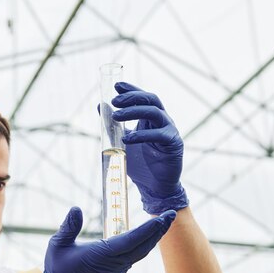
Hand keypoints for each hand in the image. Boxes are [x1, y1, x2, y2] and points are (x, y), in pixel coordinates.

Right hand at [34, 207, 175, 272]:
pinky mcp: (116, 271)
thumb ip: (69, 227)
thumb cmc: (58, 271)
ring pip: (141, 251)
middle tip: (172, 215)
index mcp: (102, 256)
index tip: (162, 218)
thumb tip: (76, 209)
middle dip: (158, 230)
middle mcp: (114, 263)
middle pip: (143, 245)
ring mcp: (117, 269)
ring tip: (164, 222)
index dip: (149, 229)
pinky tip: (149, 235)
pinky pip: (135, 256)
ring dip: (154, 237)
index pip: (132, 240)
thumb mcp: (58, 245)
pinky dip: (145, 244)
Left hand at [111, 82, 188, 214]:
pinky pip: (160, 134)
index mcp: (150, 118)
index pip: (142, 97)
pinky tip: (127, 139)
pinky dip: (142, 135)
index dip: (131, 89)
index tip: (116, 85)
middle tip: (115, 100)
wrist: (153, 187)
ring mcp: (169, 131)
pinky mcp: (174, 144)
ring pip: (154, 112)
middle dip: (132, 97)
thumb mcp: (121, 141)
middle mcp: (162, 121)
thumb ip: (112, 125)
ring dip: (134, 111)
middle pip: (150, 100)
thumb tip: (100, 106)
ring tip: (116, 116)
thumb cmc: (139, 164)